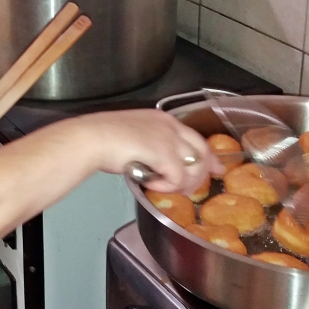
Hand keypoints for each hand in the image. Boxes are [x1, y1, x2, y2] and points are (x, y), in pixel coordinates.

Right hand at [70, 109, 222, 194]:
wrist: (93, 137)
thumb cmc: (103, 137)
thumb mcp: (134, 135)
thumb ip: (149, 146)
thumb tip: (154, 164)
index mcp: (163, 119)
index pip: (196, 138)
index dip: (208, 156)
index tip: (216, 168)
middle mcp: (171, 127)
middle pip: (201, 152)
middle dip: (202, 174)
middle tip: (194, 189)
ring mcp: (169, 139)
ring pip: (194, 168)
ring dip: (181, 184)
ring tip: (163, 187)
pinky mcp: (164, 154)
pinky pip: (177, 178)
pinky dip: (166, 187)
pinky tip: (150, 184)